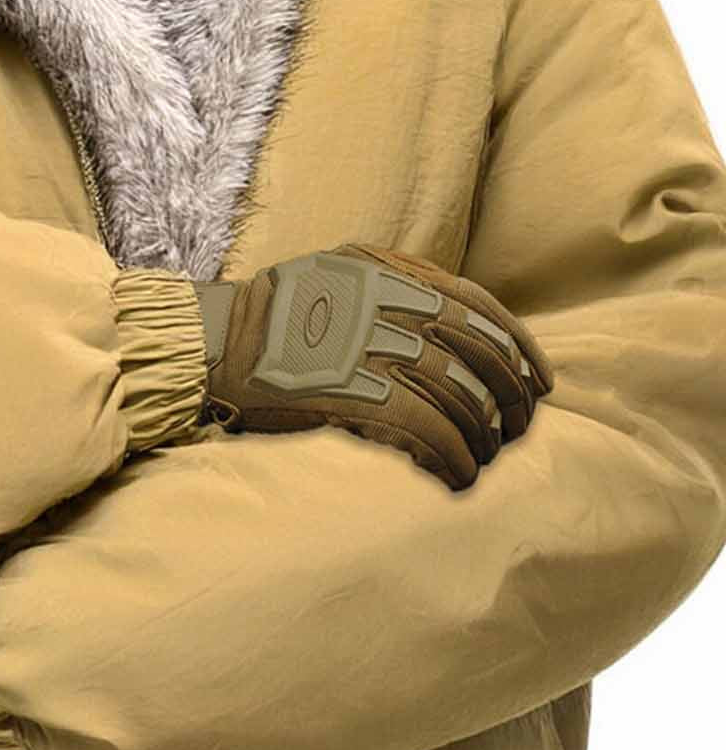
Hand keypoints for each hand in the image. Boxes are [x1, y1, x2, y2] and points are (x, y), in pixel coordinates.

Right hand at [191, 240, 554, 491]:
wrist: (212, 345)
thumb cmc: (271, 315)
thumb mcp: (336, 271)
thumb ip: (393, 284)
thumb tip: (456, 319)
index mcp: (387, 271)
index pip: (478, 306)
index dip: (518, 347)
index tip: (538, 381)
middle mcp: (386, 304)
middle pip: (479, 354)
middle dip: (510, 397)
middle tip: (518, 428)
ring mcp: (370, 350)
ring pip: (459, 397)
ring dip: (482, 437)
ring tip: (483, 460)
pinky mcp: (355, 396)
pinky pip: (427, 431)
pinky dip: (453, 459)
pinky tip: (458, 478)